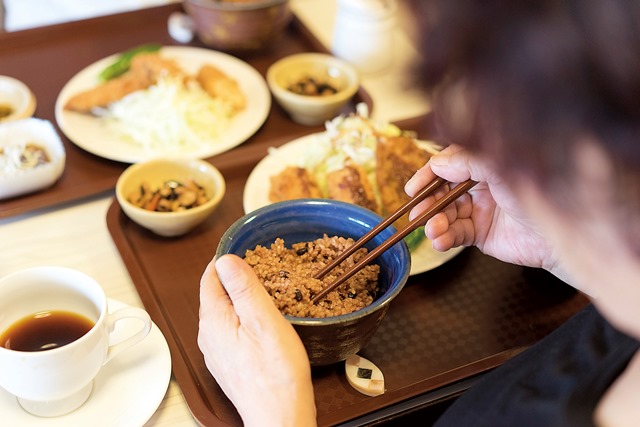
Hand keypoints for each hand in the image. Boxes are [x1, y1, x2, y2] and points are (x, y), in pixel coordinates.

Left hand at [198, 254, 316, 426]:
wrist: (279, 416)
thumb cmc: (276, 373)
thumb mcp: (264, 320)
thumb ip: (243, 287)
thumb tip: (225, 259)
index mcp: (213, 319)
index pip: (210, 277)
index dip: (226, 260)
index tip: (245, 249)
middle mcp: (208, 335)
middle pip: (216, 294)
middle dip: (236, 279)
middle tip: (262, 269)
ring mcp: (217, 352)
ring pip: (225, 313)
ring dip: (242, 300)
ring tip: (267, 293)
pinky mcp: (228, 364)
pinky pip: (231, 331)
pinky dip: (244, 319)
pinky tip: (264, 324)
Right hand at [405, 145, 556, 270]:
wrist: (559, 231)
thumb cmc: (537, 193)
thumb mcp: (500, 169)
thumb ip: (467, 161)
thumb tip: (438, 163)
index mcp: (482, 167)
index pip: (447, 167)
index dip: (428, 176)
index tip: (413, 188)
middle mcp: (478, 188)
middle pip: (441, 193)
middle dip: (428, 203)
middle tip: (418, 213)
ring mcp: (477, 211)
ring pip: (444, 215)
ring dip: (434, 223)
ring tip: (433, 230)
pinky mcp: (479, 235)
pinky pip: (454, 235)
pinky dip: (443, 238)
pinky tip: (440, 240)